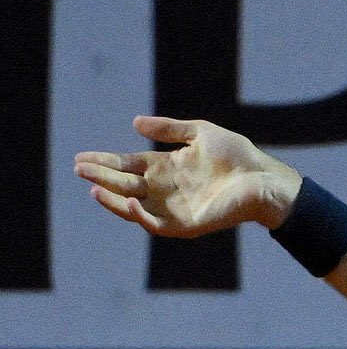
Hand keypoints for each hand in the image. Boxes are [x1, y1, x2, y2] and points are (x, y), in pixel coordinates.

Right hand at [74, 117, 301, 235]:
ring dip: (112, 199)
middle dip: (101, 177)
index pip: (127, 165)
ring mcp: (175, 208)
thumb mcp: (200, 133)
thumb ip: (169, 129)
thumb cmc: (238, 156)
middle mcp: (167, 189)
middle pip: (125, 184)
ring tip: (94, 187)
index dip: (104, 162)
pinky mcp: (187, 224)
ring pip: (134, 207)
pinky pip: (157, 224)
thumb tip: (135, 124)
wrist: (265, 178)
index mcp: (167, 167)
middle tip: (79, 169)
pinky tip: (129, 199)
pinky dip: (140, 214)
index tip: (81, 157)